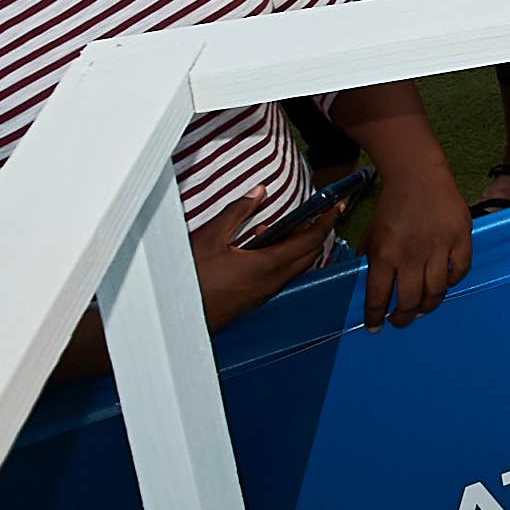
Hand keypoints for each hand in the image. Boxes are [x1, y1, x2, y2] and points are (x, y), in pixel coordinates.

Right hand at [190, 191, 336, 331]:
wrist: (175, 317)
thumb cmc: (190, 279)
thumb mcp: (210, 238)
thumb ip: (237, 212)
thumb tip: (259, 192)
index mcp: (268, 265)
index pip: (310, 240)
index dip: (325, 221)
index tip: (335, 206)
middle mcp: (273, 281)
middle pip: (309, 254)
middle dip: (317, 231)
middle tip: (316, 212)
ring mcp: (265, 293)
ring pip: (295, 266)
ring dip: (297, 245)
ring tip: (278, 227)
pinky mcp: (255, 300)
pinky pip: (281, 276)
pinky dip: (282, 258)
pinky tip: (260, 247)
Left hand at [357, 159, 471, 327]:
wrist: (417, 175)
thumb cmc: (391, 206)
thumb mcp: (371, 234)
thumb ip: (373, 260)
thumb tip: (377, 287)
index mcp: (384, 254)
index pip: (378, 297)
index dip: (375, 316)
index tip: (376, 327)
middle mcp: (411, 255)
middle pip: (409, 300)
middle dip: (402, 317)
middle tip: (401, 319)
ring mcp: (439, 247)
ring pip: (435, 292)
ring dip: (427, 305)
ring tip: (422, 307)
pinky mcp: (460, 238)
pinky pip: (459, 271)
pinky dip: (452, 282)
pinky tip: (444, 282)